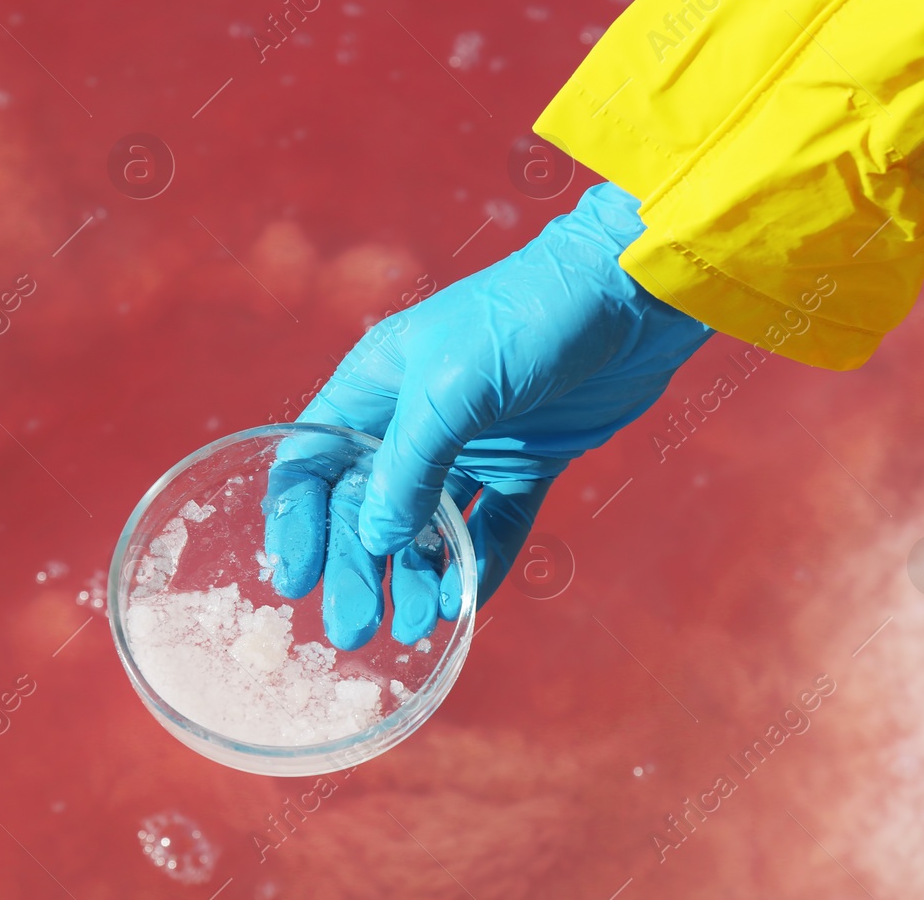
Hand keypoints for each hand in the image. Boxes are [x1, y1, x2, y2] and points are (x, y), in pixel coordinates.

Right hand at [260, 182, 711, 649]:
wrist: (629, 294)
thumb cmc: (526, 318)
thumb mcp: (451, 387)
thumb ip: (409, 466)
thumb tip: (374, 539)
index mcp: (375, 386)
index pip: (313, 462)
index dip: (296, 521)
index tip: (294, 581)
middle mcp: (414, 419)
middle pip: (366, 507)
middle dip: (357, 568)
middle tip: (352, 630)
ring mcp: (472, 444)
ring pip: (428, 527)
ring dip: (416, 577)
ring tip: (414, 627)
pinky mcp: (526, 463)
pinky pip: (494, 525)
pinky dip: (479, 564)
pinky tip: (466, 604)